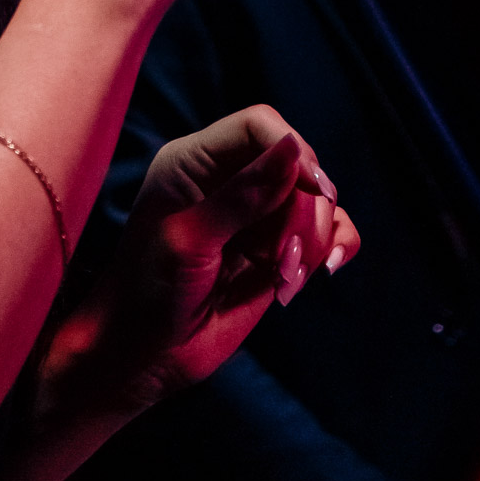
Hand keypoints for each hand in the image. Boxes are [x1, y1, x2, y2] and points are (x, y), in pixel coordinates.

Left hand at [38, 106, 359, 418]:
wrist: (145, 355)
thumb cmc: (148, 293)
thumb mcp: (191, 241)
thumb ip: (243, 197)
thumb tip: (294, 150)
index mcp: (194, 162)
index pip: (258, 125)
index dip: (294, 149)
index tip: (315, 190)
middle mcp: (227, 180)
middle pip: (298, 164)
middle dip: (305, 210)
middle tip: (283, 259)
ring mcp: (255, 215)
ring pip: (317, 199)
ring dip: (316, 236)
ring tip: (286, 276)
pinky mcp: (277, 249)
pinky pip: (327, 230)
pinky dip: (334, 246)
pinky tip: (322, 270)